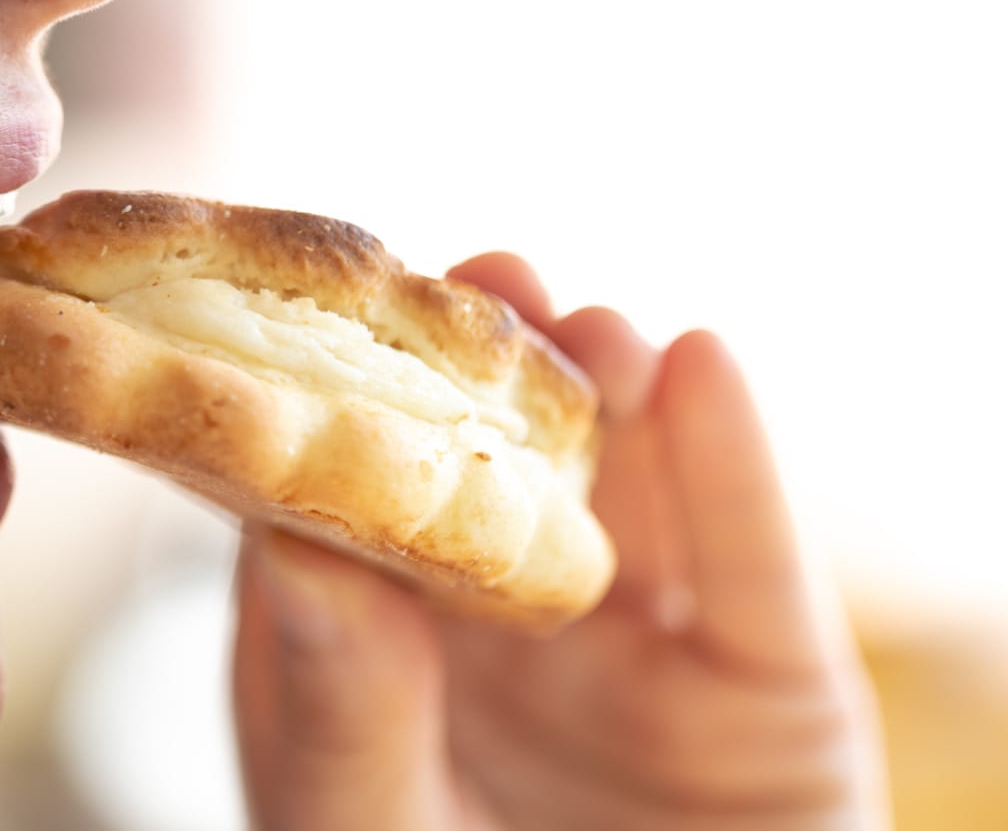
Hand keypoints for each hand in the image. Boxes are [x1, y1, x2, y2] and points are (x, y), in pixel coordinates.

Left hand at [232, 254, 889, 829]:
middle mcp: (505, 641)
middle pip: (506, 481)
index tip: (362, 312)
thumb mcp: (361, 830)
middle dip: (501, 379)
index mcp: (384, 661)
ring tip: (589, 327)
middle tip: (489, 283)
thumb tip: (290, 533)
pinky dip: (736, 470)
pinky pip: (754, 573)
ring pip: (635, 498)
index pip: (359, 507)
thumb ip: (335, 701)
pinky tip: (707, 367)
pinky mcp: (769, 692)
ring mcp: (638, 656)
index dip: (365, 405)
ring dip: (616, 395)